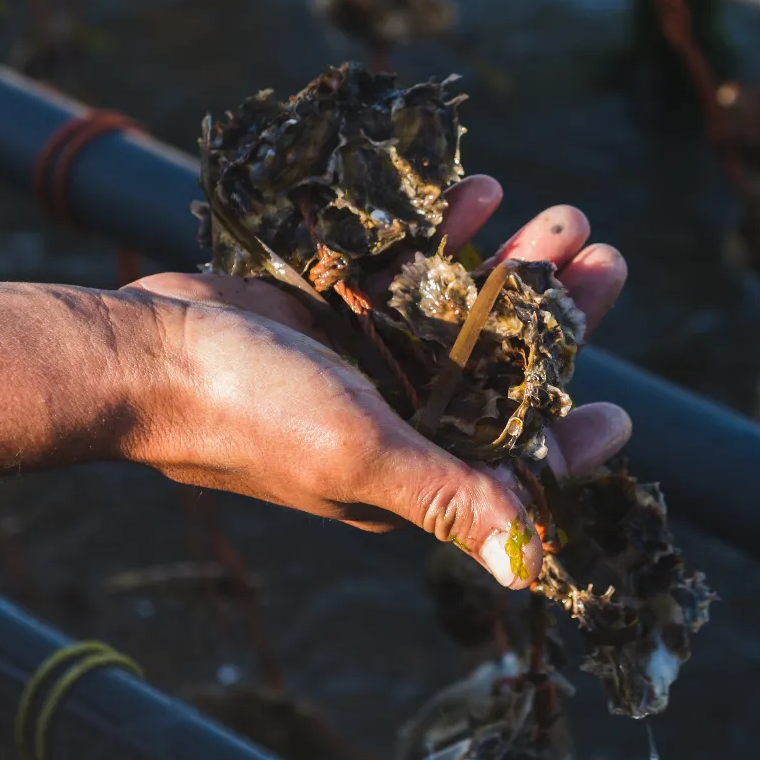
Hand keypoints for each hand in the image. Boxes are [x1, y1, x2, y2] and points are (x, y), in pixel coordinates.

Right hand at [124, 176, 628, 587]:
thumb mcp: (361, 454)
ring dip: (509, 263)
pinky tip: (478, 194)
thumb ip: (451, 495)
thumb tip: (536, 565)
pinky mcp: (330, 311)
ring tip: (558, 212)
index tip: (620, 409)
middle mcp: (395, 424)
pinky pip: (406, 272)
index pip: (510, 466)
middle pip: (500, 370)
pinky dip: (442, 237)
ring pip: (460, 311)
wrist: (139, 352)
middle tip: (603, 252)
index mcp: (409, 477)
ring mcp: (362, 364)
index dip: (568, 439)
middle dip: (557, 314)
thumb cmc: (246, 412)